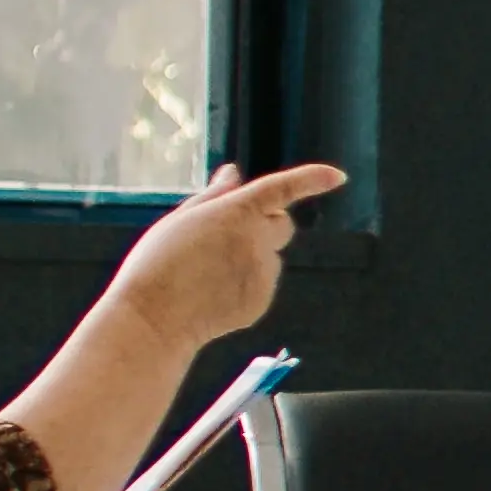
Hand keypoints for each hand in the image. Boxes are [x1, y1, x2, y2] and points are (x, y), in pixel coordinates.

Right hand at [97, 162, 345, 348]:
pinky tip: (212, 292)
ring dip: (250, 256)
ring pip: (270, 256)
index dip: (312, 179)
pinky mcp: (262, 298)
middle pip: (282, 224)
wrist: (152, 317)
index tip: (337, 176)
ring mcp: (263, 272)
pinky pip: (261, 283)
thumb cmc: (157, 263)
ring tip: (207, 272)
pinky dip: (244, 284)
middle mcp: (257, 239)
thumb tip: (234, 173)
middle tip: (229, 235)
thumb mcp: (181, 219)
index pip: (282, 189)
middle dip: (266, 224)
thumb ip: (215, 195)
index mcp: (236, 212)